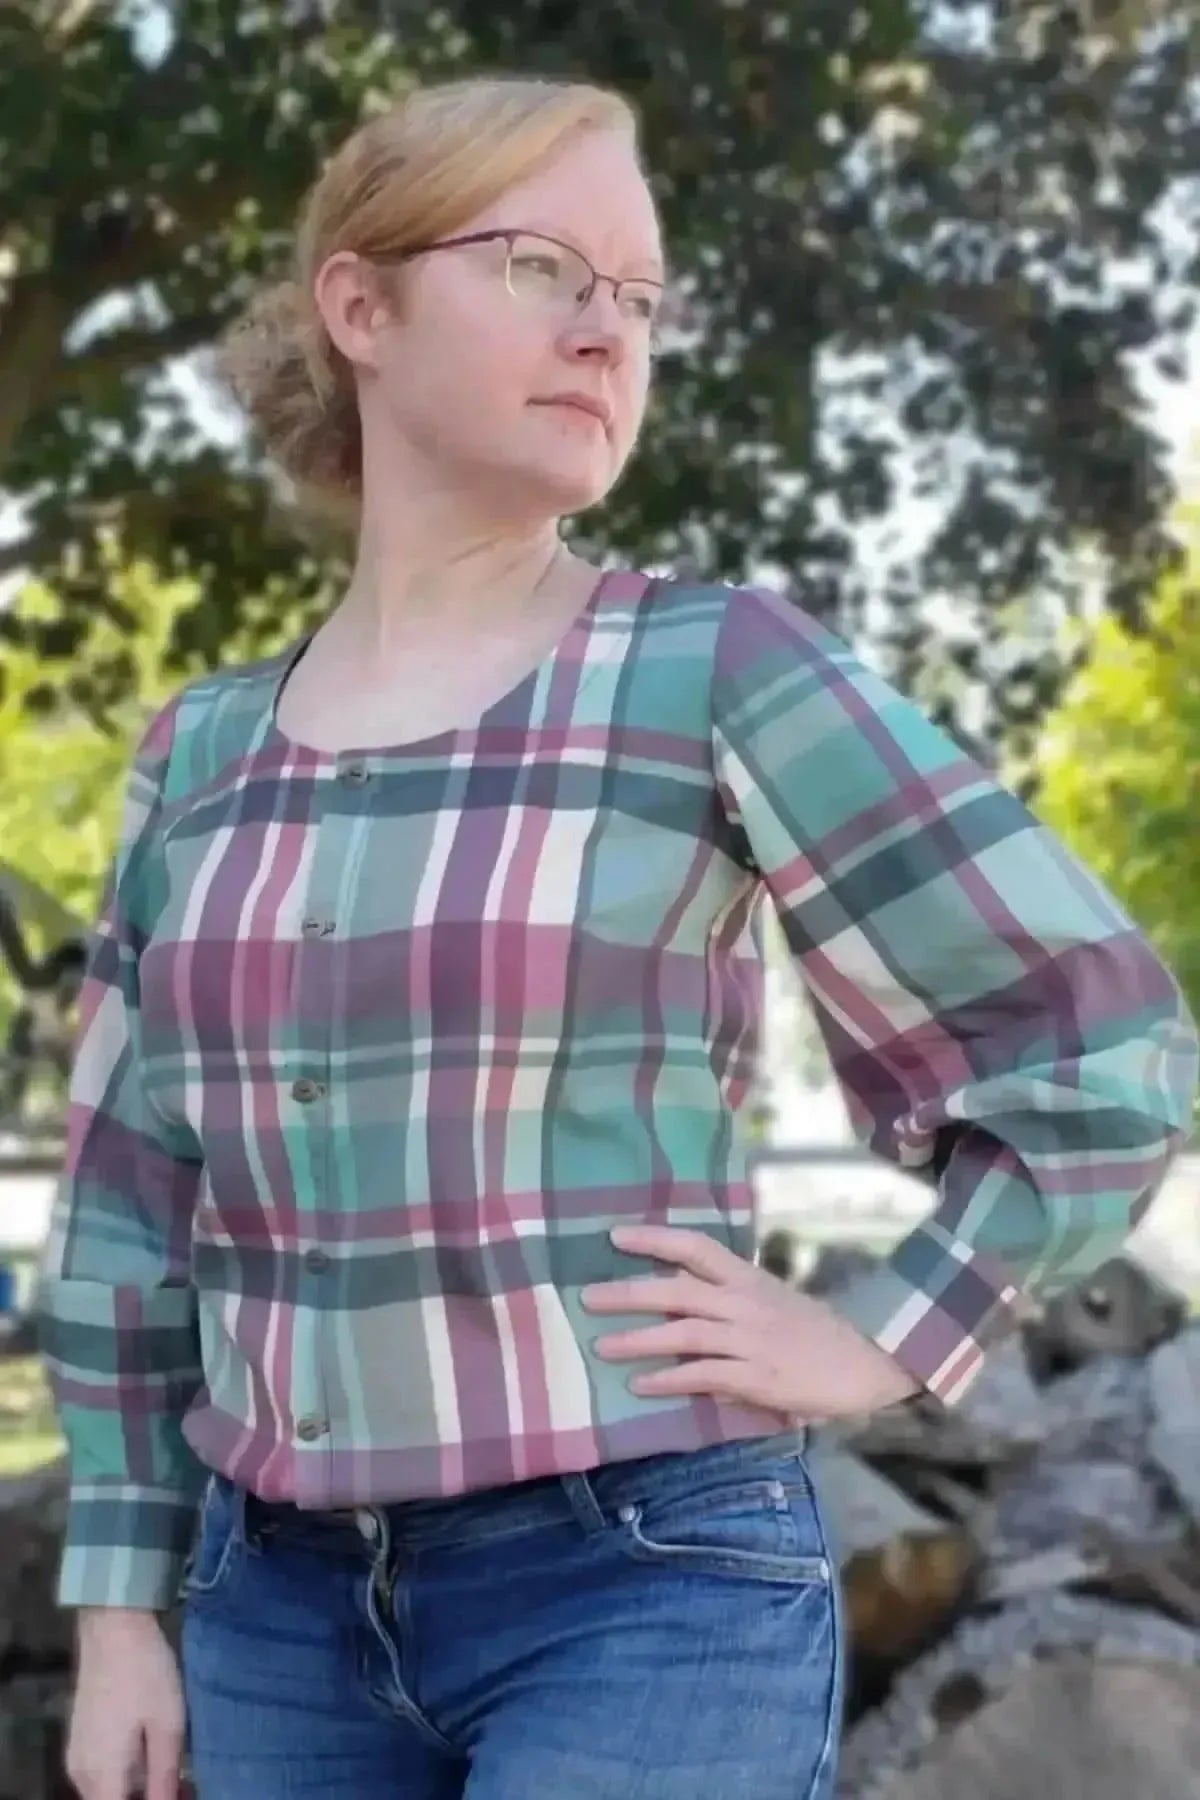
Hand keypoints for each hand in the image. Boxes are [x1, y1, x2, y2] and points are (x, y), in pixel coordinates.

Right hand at [67, 1610, 185, 1799]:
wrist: (113, 1626)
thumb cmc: (145, 1674)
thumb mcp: (167, 1725)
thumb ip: (164, 1776)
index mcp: (101, 1775)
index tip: (179, 1793)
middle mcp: (80, 1773)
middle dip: (148, 1796)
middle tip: (183, 1783)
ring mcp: (77, 1754)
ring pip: (109, 1788)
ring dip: (139, 1786)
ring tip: (176, 1769)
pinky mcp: (80, 1737)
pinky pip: (103, 1770)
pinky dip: (127, 1770)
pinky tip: (154, 1751)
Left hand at [581, 1224, 919, 1420]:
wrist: (870, 1360)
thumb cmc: (821, 1334)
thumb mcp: (777, 1304)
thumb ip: (735, 1305)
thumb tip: (691, 1314)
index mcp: (749, 1279)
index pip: (695, 1247)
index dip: (653, 1238)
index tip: (614, 1236)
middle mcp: (744, 1303)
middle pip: (676, 1290)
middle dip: (628, 1292)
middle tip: (586, 1297)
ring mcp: (749, 1339)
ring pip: (682, 1333)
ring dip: (637, 1339)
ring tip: (600, 1347)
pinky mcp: (757, 1376)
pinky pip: (702, 1375)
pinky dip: (668, 1380)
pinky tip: (640, 1386)